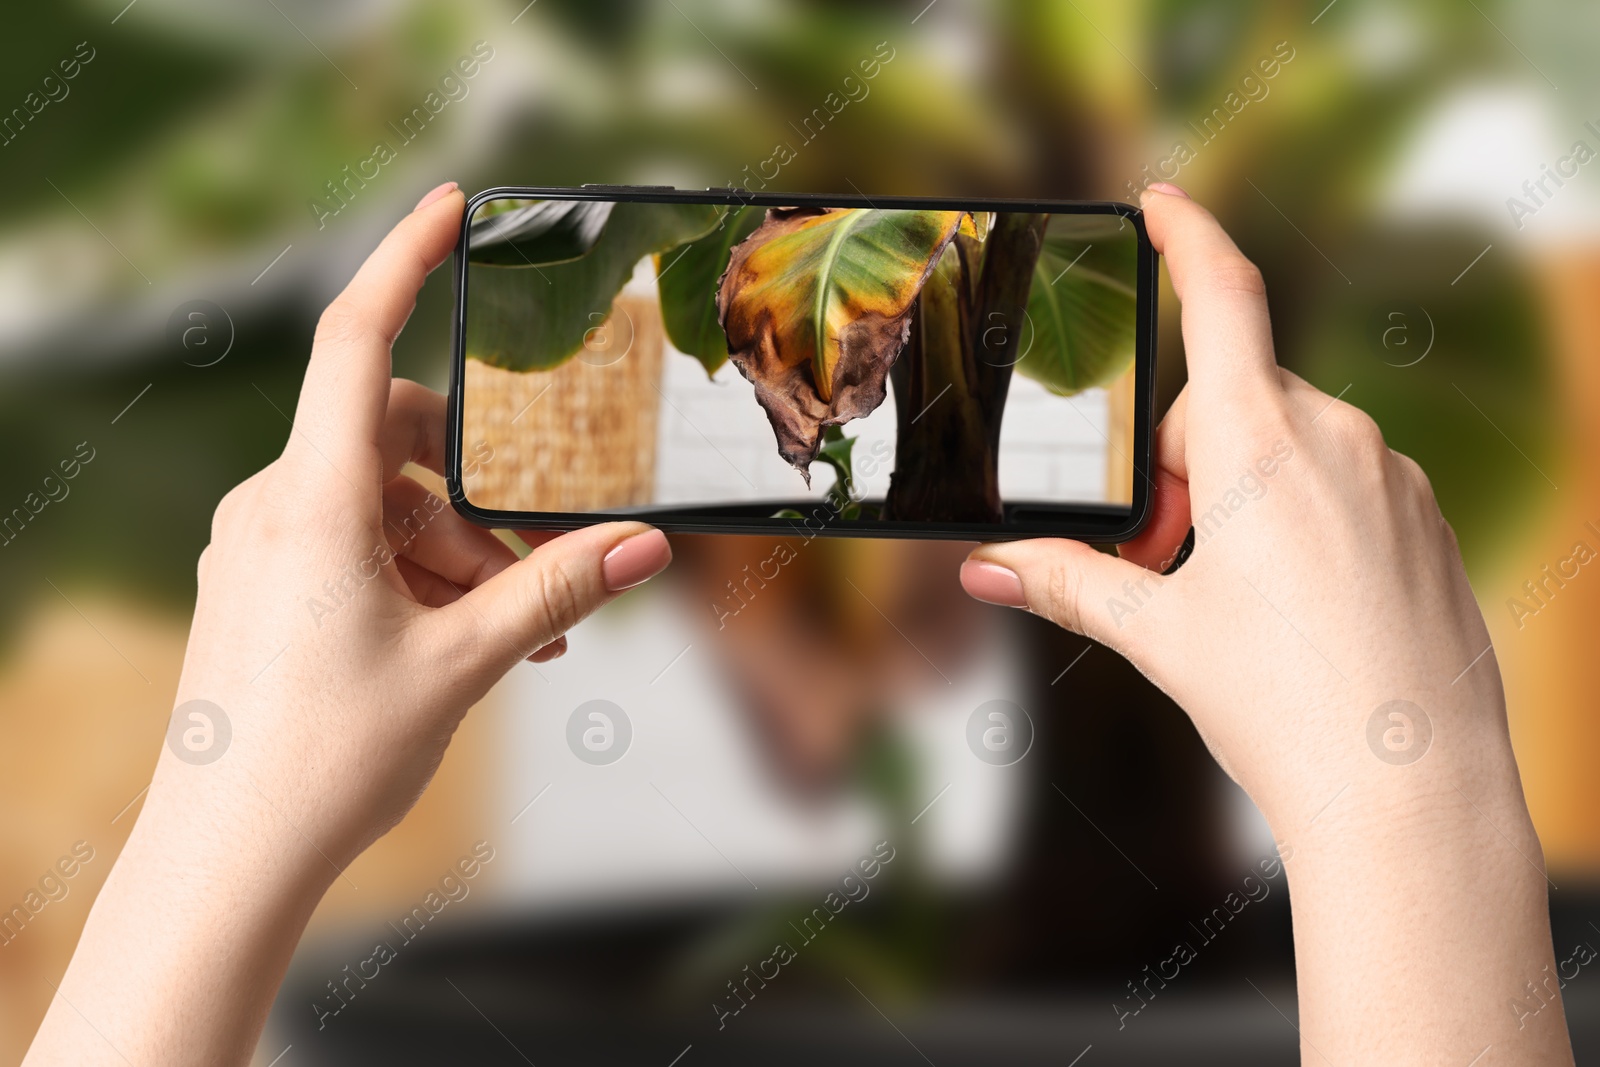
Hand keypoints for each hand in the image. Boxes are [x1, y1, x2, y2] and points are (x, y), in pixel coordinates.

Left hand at [25, 183, 672, 1066]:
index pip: (353, 341)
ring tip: (516, 638)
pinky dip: (417, 576)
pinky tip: (463, 643)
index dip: (403, 261)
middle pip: (398, 446)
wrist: (224, 860)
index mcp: (312, 503)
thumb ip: (556, 591)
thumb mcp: (461, 664)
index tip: (450, 206)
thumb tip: (648, 547)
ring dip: (458, 554)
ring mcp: (262, 548)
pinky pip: (354, 547)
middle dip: (480, 499)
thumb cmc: (324, 761)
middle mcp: (274, 508)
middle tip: (542, 576)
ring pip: (384, 507)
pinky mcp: (263, 587)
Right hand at [960, 186, 1571, 1062]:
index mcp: (1261, 445)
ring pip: (1292, 445)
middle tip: (1158, 558)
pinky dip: (1302, 518)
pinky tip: (1293, 608)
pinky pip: (1348, 485)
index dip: (1188, 235)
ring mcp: (1393, 480)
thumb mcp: (1158, 634)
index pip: (1223, 298)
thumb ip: (1068, 582)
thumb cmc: (1286, 709)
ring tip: (1225, 596)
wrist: (1408, 792)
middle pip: (1235, 401)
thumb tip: (986, 569)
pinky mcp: (1424, 522)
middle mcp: (1338, 440)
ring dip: (1242, 492)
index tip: (1162, 197)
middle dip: (1183, 461)